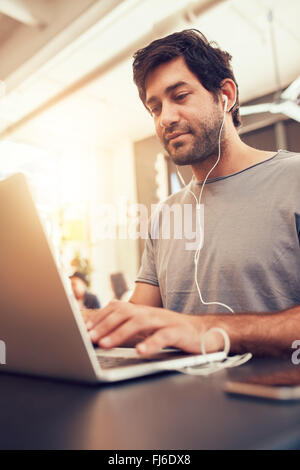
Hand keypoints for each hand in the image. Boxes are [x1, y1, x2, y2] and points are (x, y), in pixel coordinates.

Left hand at [84, 300, 222, 355]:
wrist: (205, 332)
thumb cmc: (173, 332)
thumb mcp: (150, 327)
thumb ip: (131, 327)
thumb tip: (104, 332)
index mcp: (143, 311)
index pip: (118, 307)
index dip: (101, 316)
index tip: (86, 328)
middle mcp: (152, 313)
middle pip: (125, 313)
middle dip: (105, 324)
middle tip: (90, 338)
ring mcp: (165, 321)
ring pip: (140, 323)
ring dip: (120, 333)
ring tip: (106, 344)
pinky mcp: (178, 332)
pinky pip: (163, 336)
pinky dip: (150, 343)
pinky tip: (139, 351)